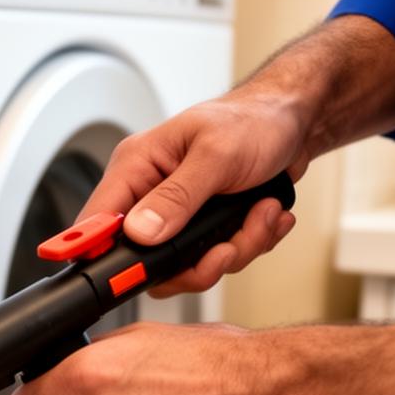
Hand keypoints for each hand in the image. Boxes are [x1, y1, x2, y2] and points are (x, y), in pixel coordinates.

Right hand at [80, 88, 309, 297]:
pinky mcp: (202, 227)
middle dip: (196, 261)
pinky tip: (265, 215)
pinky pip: (214, 259)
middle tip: (226, 246)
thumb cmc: (255, 120)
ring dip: (233, 249)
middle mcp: (150, 194)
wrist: (296, 123)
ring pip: (186, 266)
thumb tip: (140, 232)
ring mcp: (177, 215)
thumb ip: (177, 196)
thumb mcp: (216, 155)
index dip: (104, 254)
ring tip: (260, 216)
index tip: (129, 273)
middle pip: (146, 260)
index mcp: (137, 167)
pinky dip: (248, 243)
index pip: (98, 222)